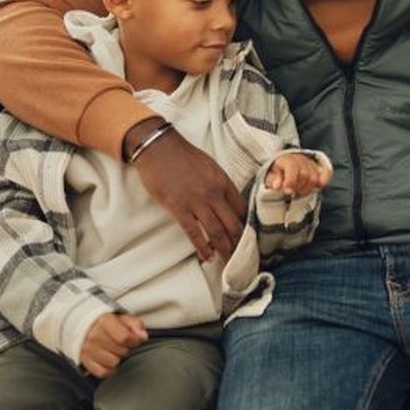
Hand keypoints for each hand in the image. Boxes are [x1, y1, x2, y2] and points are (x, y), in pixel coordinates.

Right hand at [80, 313, 147, 378]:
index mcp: (104, 321)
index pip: (125, 338)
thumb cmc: (110, 324)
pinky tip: (109, 360)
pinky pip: (104, 372)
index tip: (134, 339)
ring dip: (117, 358)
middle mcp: (94, 335)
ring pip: (113, 362)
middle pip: (121, 351)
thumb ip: (136, 325)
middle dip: (126, 348)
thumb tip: (142, 336)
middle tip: (122, 344)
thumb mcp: (124, 319)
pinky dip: (109, 369)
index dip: (135, 340)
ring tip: (115, 351)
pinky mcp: (86, 361)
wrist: (88, 328)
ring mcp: (88, 349)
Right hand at [126, 118, 246, 260]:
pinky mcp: (178, 207)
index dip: (248, 225)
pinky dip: (201, 247)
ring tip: (229, 262)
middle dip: (240, 243)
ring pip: (216, 231)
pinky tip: (206, 257)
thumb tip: (228, 201)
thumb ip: (220, 184)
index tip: (250, 237)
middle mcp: (213, 193)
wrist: (159, 147)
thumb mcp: (210, 166)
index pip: (243, 208)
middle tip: (244, 257)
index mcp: (223, 181)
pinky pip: (193, 232)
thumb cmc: (183, 155)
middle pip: (233, 224)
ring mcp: (196, 201)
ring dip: (224, 249)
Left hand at [264, 154, 331, 195]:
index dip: (290, 180)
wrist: (286, 165)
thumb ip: (273, 180)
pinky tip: (318, 186)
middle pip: (305, 175)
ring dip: (307, 188)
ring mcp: (311, 163)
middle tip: (293, 192)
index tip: (287, 191)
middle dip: (298, 187)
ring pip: (314, 178)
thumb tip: (277, 185)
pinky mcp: (320, 168)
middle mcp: (300, 159)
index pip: (292, 167)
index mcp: (287, 159)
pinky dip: (324, 180)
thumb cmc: (278, 173)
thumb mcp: (270, 176)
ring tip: (300, 190)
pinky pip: (326, 173)